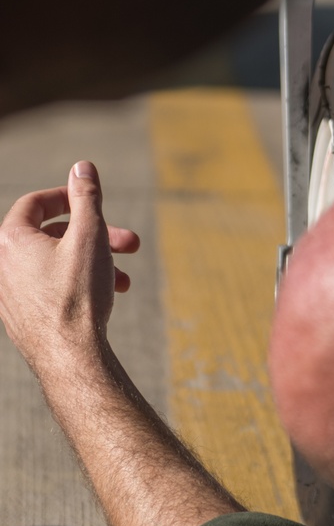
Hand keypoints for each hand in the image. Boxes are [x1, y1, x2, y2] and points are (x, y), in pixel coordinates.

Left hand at [0, 161, 139, 376]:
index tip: (93, 201)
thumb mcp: (89, 234)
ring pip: (55, 265)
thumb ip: (86, 196)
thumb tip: (82, 167)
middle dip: (96, 236)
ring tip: (125, 278)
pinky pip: (50, 289)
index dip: (67, 197)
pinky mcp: (22, 318)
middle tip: (130, 242)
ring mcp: (10, 296)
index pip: (34, 204)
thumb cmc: (77, 294)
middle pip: (52, 237)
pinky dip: (78, 284)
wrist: (70, 358)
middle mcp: (2, 266)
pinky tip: (106, 296)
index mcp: (10, 241)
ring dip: (94, 263)